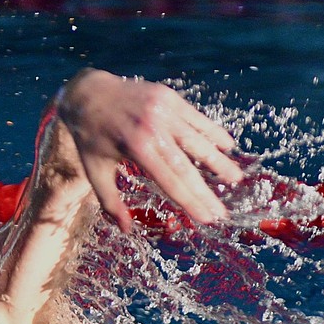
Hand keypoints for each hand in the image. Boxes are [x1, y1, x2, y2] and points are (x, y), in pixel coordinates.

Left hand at [55, 68, 244, 231]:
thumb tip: (127, 230)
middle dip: (206, 192)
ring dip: (218, 161)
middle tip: (223, 212)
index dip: (191, 201)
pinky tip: (228, 146)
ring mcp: (163, 110)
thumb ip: (110, 202)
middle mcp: (153, 128)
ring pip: (197, 140)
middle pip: (187, 166)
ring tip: (235, 178)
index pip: (170, 181)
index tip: (207, 218)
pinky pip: (196, 118)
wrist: (88, 93)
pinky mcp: (169, 97)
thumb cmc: (91, 138)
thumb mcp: (94, 171)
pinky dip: (213, 132)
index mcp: (135, 148)